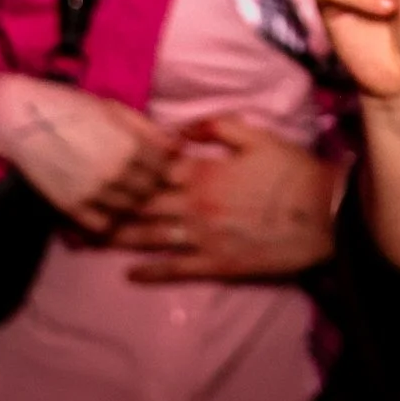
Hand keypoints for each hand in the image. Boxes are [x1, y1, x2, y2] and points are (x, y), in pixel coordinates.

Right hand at [0, 72, 178, 234]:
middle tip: (147, 183)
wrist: (23, 120)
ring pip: (130, 210)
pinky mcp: (73, 207)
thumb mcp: (115, 110)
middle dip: (153, 187)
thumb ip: (148, 130)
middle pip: (151, 192)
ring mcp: (95, 193)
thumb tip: (177, 146)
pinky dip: (110, 219)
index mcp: (132, 146)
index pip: (167, 169)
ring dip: (133, 204)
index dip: (168, 168)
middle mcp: (117, 173)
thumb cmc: (71, 108)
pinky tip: (107, 207)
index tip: (164, 167)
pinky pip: (103, 225)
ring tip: (127, 193)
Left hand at [110, 115, 341, 280]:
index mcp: (203, 170)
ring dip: (117, 239)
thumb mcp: (257, 135)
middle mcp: (195, 204)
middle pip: (142, 206)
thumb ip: (216, 126)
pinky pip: (177, 269)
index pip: (152, 169)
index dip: (123, 170)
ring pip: (151, 238)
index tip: (96, 169)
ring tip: (87, 241)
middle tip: (74, 210)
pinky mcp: (218, 264)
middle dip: (108, 206)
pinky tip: (129, 274)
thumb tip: (181, 128)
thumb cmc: (292, 171)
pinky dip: (151, 272)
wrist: (324, 214)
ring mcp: (204, 237)